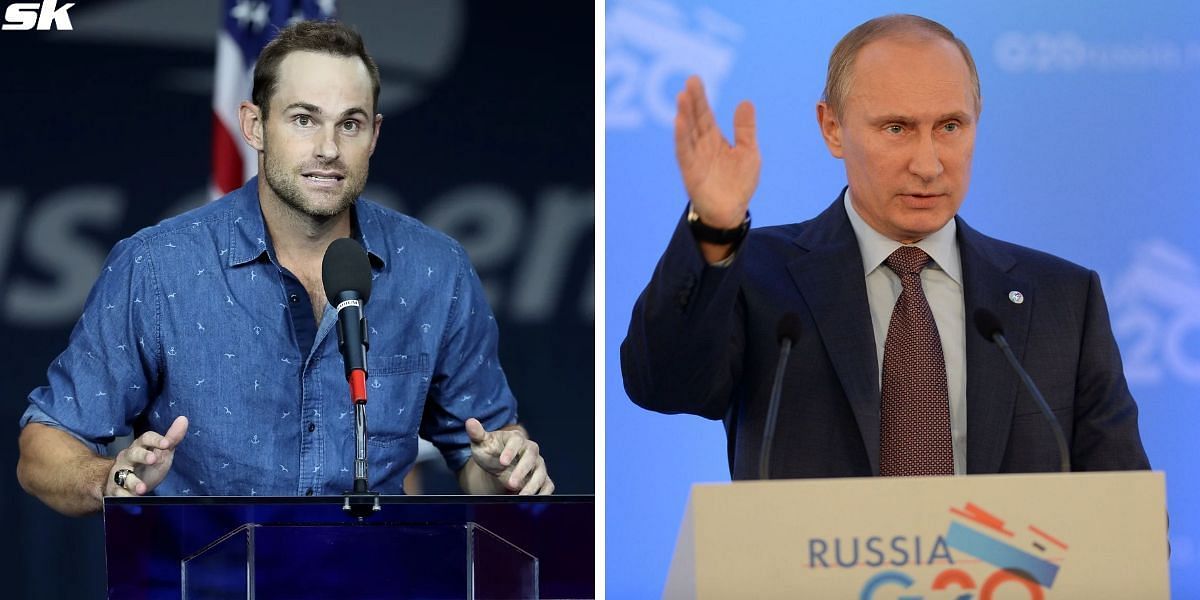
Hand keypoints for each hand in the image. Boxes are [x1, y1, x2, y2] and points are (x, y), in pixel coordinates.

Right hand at [105, 416, 187, 496]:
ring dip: (132, 482)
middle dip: (142, 456)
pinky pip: (118, 495)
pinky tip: (133, 505)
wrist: (121, 483)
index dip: (156, 440)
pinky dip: (124, 500)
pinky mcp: (115, 491)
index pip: (145, 438)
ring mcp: (119, 475)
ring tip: (142, 488)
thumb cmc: (146, 465)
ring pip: (123, 476)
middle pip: (132, 453)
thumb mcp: (161, 452)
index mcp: (140, 447)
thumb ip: (172, 438)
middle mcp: (127, 458)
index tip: (167, 444)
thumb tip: (183, 419)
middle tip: (153, 459)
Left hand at [465, 418, 552, 494]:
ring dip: (533, 485)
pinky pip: (548, 485)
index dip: (510, 451)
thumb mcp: (481, 443)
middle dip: (522, 471)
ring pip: (541, 472)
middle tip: (511, 483)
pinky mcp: (542, 478)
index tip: (502, 462)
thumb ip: (477, 434)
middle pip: (532, 457)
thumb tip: (470, 422)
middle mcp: (530, 450)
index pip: (516, 441)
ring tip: (522, 496)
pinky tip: (533, 501)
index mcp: (516, 438)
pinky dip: (543, 493)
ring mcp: (537, 464)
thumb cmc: (490, 452)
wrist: (498, 465)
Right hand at [674, 75, 760, 229]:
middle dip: (692, 101)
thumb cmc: (739, 183)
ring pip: (687, 133)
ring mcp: (695, 158)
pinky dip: (681, 137)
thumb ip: (745, 129)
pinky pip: (684, 152)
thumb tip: (745, 101)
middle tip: (690, 81)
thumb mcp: (748, 152)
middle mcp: (701, 146)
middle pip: (695, 119)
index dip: (700, 98)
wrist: (731, 212)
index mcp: (714, 139)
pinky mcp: (691, 171)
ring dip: (684, 115)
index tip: (694, 79)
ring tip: (682, 97)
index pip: (704, 114)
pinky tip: (679, 122)